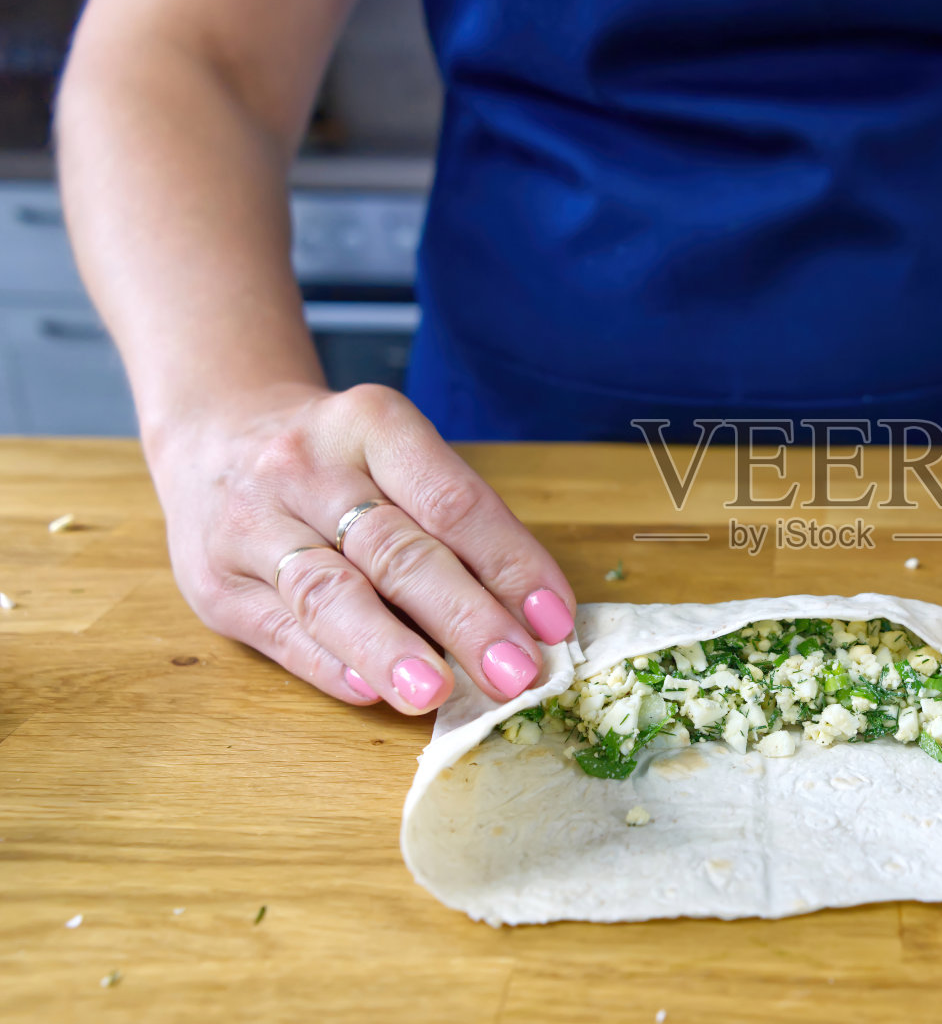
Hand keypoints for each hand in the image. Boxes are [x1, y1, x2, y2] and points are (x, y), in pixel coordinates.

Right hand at [146, 382, 576, 713]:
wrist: (212, 430)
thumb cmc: (335, 457)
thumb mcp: (393, 453)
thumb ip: (451, 520)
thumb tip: (525, 614)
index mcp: (370, 424)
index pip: (452, 501)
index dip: (508, 563)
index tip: (553, 620)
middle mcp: (305, 467)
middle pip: (397, 550)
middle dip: (466, 617)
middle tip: (517, 671)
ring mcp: (252, 524)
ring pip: (329, 592)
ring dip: (390, 648)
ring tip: (438, 693)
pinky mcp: (215, 583)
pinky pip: (279, 629)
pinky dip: (328, 664)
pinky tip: (371, 691)